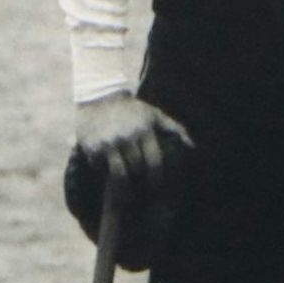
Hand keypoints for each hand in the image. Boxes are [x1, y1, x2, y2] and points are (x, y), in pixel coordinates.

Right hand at [73, 91, 192, 190]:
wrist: (99, 99)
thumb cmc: (132, 110)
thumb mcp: (154, 114)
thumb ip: (174, 128)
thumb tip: (191, 146)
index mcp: (144, 131)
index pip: (154, 162)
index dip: (156, 177)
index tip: (156, 183)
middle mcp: (126, 138)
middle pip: (137, 169)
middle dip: (140, 176)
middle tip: (140, 182)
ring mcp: (108, 144)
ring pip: (120, 173)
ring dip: (123, 181)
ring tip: (126, 184)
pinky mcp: (92, 148)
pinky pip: (100, 168)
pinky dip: (103, 170)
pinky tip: (107, 167)